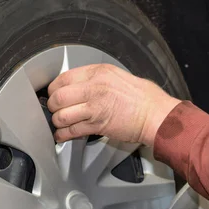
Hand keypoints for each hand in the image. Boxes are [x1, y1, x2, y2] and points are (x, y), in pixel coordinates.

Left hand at [47, 64, 180, 145]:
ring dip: (57, 122)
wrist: (156, 115)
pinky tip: (63, 135)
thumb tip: (80, 86)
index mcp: (98, 73)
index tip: (55, 95)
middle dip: (52, 106)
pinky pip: (72, 131)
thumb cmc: (144, 98)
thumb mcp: (118, 76)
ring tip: (60, 124)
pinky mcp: (97, 125)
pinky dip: (63, 135)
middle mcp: (94, 87)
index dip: (54, 89)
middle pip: (58, 96)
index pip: (63, 78)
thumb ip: (97, 79)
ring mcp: (94, 107)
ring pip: (61, 115)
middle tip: (55, 110)